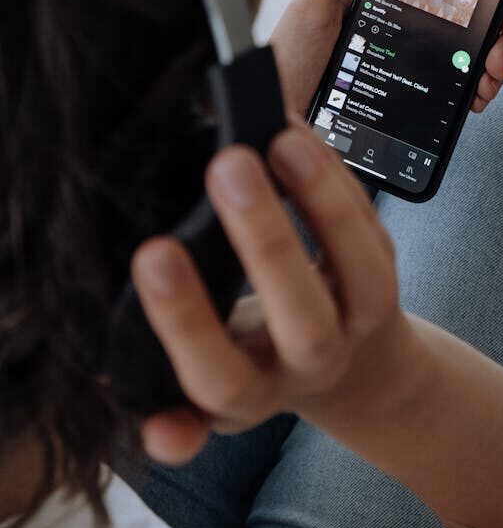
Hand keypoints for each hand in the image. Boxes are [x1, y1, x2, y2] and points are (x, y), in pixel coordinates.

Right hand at [132, 121, 412, 463]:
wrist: (361, 377)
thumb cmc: (259, 365)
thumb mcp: (205, 395)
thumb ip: (158, 391)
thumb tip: (94, 380)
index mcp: (249, 394)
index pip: (218, 376)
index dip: (185, 321)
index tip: (151, 256)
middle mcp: (310, 363)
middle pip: (304, 320)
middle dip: (267, 242)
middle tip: (226, 166)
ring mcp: (357, 320)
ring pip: (359, 268)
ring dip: (320, 198)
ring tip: (279, 140)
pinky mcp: (384, 273)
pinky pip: (372, 224)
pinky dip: (337, 174)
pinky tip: (298, 132)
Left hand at [269, 0, 502, 116]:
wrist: (269, 125)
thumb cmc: (283, 65)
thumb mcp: (309, 4)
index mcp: (379, 4)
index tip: (502, 8)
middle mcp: (395, 33)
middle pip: (464, 24)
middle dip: (495, 36)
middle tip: (501, 52)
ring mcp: (402, 66)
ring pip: (464, 58)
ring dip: (490, 65)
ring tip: (489, 79)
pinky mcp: (403, 100)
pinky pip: (449, 92)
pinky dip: (472, 91)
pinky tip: (474, 97)